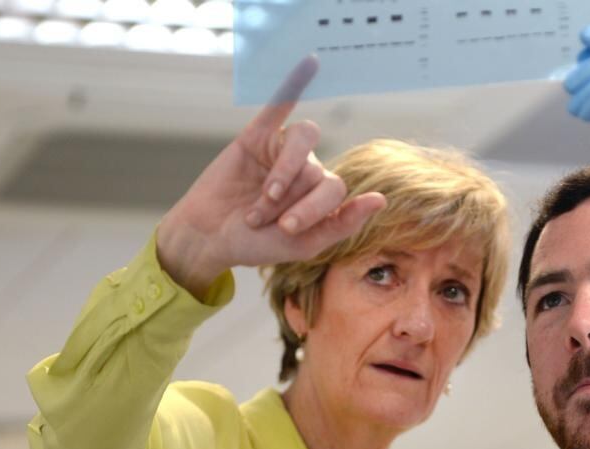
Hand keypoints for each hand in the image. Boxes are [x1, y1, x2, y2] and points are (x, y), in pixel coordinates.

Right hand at [157, 57, 385, 297]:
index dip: (313, 208)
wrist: (209, 238)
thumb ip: (342, 224)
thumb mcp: (303, 245)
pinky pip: (279, 104)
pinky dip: (295, 83)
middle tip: (260, 220)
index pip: (335, 189)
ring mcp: (282, 151)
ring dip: (284, 172)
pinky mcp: (256, 136)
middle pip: (316, 170)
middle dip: (288, 199)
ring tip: (264, 196)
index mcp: (322, 196)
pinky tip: (310, 63)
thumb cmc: (256, 244)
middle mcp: (307, 170)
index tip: (286, 229)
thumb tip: (380, 200)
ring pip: (302, 142)